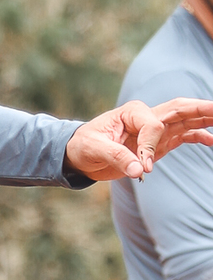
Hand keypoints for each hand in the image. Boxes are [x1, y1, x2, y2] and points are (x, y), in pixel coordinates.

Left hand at [65, 98, 212, 180]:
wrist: (80, 154)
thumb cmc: (83, 146)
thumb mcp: (94, 150)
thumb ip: (117, 157)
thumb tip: (139, 171)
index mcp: (132, 112)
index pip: (153, 125)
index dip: (150, 146)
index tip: (141, 167)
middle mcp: (147, 117)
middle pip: (181, 109)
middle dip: (202, 109)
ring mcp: (156, 129)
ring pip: (187, 120)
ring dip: (207, 118)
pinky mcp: (159, 143)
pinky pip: (184, 135)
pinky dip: (200, 136)